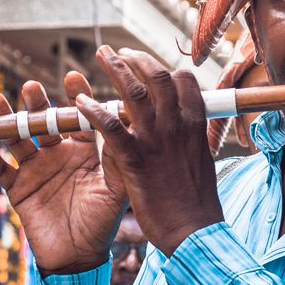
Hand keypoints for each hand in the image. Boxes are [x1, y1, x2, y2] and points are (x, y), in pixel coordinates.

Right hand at [0, 73, 126, 273]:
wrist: (79, 257)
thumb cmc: (102, 222)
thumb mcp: (117, 188)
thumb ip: (120, 157)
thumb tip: (128, 123)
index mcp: (84, 150)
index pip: (78, 117)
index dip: (76, 97)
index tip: (73, 76)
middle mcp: (57, 154)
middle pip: (42, 122)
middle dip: (35, 104)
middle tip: (32, 88)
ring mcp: (34, 169)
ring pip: (16, 138)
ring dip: (5, 120)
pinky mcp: (16, 189)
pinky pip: (0, 170)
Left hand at [78, 46, 224, 256]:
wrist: (194, 232)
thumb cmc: (198, 201)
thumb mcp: (203, 158)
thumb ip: (196, 135)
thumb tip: (199, 121)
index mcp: (195, 124)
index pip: (182, 80)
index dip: (163, 69)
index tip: (147, 66)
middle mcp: (177, 125)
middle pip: (156, 76)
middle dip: (135, 59)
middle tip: (116, 52)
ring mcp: (155, 140)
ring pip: (133, 91)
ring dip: (115, 68)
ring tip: (101, 55)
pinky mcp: (135, 159)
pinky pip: (111, 126)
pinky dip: (94, 109)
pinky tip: (81, 101)